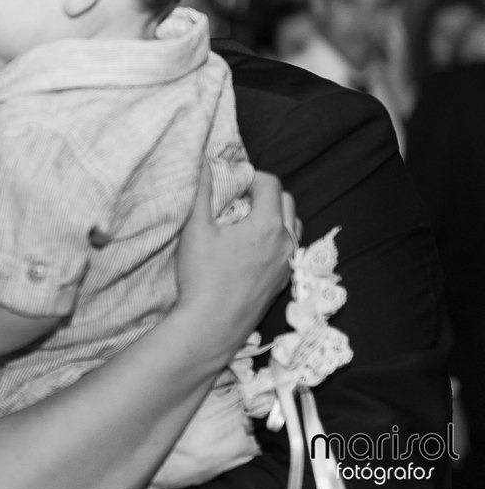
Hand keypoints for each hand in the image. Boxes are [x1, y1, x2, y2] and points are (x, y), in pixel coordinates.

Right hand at [176, 166, 293, 348]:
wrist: (211, 326)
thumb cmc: (202, 276)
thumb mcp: (196, 228)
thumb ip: (203, 191)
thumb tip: (204, 162)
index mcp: (268, 224)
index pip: (270, 183)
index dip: (250, 175)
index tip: (230, 182)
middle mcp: (286, 242)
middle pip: (286, 202)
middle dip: (264, 193)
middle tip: (237, 199)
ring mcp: (288, 264)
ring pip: (292, 227)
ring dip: (274, 216)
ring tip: (246, 222)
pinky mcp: (283, 283)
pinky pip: (289, 250)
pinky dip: (275, 239)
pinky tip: (250, 248)